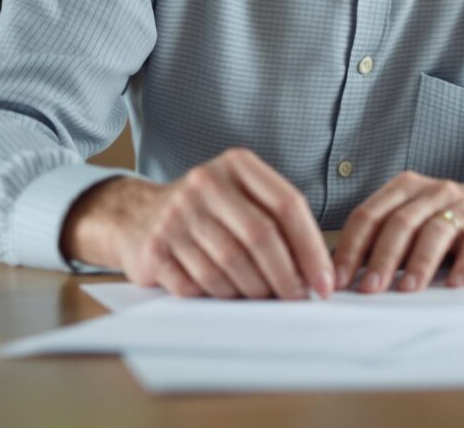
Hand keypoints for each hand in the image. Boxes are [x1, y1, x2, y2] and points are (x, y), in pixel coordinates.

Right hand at [61, 148, 333, 300]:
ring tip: (263, 296)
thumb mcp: (243, 196)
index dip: (311, 248)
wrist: (138, 216)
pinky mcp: (156, 248)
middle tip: (298, 298)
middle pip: (260, 237)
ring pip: (230, 266)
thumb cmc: (208, 211)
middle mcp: (205, 183)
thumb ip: (279, 222)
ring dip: (254, 290)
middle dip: (286, 276)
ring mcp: (176, 215)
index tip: (325, 281)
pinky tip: (228, 294)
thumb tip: (318, 272)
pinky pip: (200, 284)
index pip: (287, 205)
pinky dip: (221, 296)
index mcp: (237, 165)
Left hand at [333, 174, 463, 293]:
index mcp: (405, 189)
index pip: (369, 215)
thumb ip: (380, 241)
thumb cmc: (449, 223)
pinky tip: (454, 284)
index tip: (338, 280)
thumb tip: (338, 275)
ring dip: (419, 262)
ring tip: (408, 289)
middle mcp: (433, 192)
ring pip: (435, 230)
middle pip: (400, 223)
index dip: (350, 248)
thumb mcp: (413, 223)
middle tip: (369, 289)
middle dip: (381, 258)